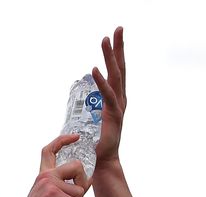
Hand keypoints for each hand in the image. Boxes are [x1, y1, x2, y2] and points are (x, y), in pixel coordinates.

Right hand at [13, 134, 87, 196]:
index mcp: (43, 176)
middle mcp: (45, 176)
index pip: (50, 150)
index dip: (63, 140)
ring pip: (79, 191)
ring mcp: (49, 184)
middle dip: (82, 183)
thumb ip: (69, 189)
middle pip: (77, 166)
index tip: (75, 136)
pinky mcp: (54, 194)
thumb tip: (88, 181)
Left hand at [92, 26, 126, 166]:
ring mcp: (119, 106)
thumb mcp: (95, 117)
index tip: (114, 35)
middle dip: (119, 47)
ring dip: (110, 57)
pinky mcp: (113, 115)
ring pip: (116, 76)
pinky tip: (95, 69)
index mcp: (116, 98)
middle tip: (118, 28)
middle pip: (121, 68)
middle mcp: (120, 99)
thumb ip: (93, 106)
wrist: (104, 160)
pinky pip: (107, 95)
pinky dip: (101, 81)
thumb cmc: (99, 140)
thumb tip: (85, 98)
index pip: (117, 70)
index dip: (116, 53)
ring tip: (105, 39)